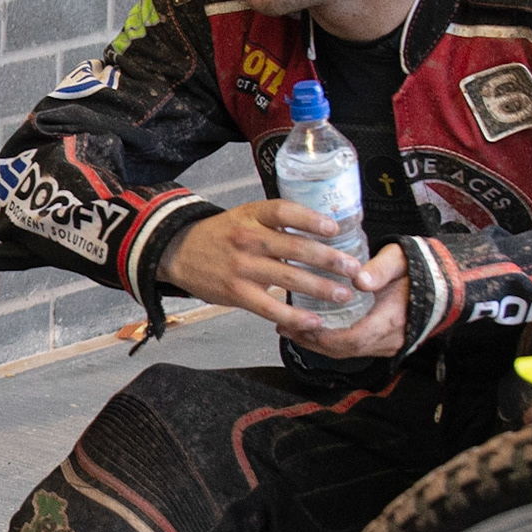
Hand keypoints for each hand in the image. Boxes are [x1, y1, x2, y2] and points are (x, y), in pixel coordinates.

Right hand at [158, 200, 365, 331]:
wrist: (178, 251)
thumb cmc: (219, 235)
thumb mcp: (244, 216)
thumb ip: (275, 223)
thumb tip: (319, 229)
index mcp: (251, 215)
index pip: (284, 211)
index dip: (311, 219)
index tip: (335, 228)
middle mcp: (247, 239)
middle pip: (294, 247)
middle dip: (329, 260)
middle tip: (353, 268)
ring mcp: (241, 267)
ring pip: (288, 277)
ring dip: (320, 288)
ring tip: (343, 294)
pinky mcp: (236, 292)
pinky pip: (270, 306)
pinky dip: (294, 315)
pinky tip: (314, 320)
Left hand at [276, 243, 409, 358]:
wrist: (443, 281)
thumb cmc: (419, 268)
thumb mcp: (399, 259)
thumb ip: (380, 268)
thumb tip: (359, 280)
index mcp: (392, 318)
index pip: (354, 338)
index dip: (324, 336)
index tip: (300, 326)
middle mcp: (390, 338)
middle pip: (345, 350)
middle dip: (313, 341)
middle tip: (285, 327)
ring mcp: (389, 343)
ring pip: (349, 352)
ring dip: (319, 344)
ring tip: (292, 329)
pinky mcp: (385, 342)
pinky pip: (356, 349)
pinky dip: (333, 342)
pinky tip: (315, 330)